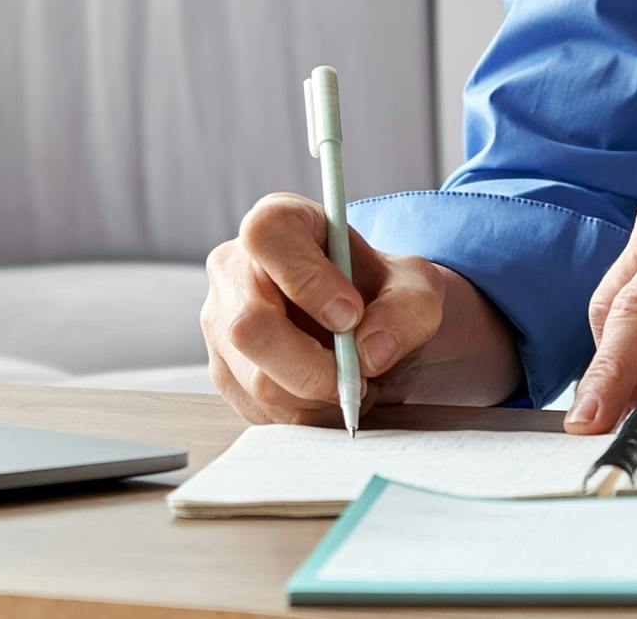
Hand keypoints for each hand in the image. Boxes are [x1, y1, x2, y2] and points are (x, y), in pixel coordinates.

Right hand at [202, 191, 521, 422]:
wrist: (371, 326)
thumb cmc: (384, 291)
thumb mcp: (416, 288)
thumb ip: (406, 311)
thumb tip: (369, 351)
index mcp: (279, 221)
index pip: (269, 237)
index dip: (307, 279)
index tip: (351, 314)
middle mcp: (235, 268)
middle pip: (248, 324)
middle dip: (311, 366)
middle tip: (358, 377)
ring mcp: (220, 323)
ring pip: (254, 378)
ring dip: (315, 397)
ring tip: (355, 384)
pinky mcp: (223, 372)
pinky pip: (258, 409)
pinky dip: (305, 414)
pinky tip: (331, 397)